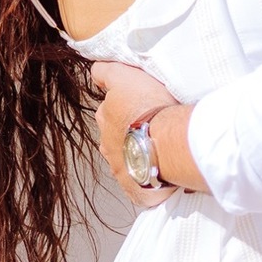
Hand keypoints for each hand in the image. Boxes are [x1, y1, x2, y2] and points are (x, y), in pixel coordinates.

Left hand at [92, 60, 179, 208]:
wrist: (167, 144)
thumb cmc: (149, 108)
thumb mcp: (125, 76)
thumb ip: (106, 73)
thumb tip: (95, 72)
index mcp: (105, 118)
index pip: (107, 109)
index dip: (121, 105)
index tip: (135, 104)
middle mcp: (108, 144)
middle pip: (114, 135)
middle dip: (126, 130)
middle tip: (148, 124)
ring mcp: (121, 168)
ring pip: (126, 158)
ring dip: (137, 152)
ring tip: (156, 147)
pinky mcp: (135, 189)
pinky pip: (139, 183)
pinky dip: (146, 176)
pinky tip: (159, 170)